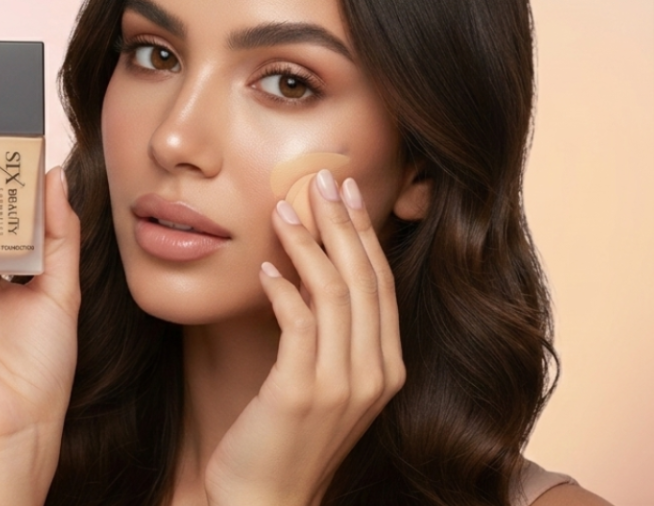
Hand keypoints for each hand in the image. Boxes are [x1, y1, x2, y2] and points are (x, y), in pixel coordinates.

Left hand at [204, 169, 404, 505]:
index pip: (382, 284)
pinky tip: (265, 266)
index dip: (364, 233)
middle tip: (319, 179)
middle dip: (342, 223)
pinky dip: (284, 286)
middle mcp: (375, 374)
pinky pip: (299, 322)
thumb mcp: (321, 381)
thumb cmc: (286, 438)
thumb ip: (328, 334)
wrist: (266, 500)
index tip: (344, 192)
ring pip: (336, 292)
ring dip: (308, 243)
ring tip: (283, 209)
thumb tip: (310, 272)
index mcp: (388, 367)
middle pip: (365, 279)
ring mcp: (343, 384)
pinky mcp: (303, 391)